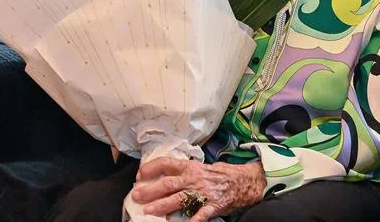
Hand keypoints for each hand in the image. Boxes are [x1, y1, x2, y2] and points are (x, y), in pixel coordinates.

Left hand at [130, 157, 265, 220]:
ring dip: (162, 205)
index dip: (152, 168)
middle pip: (169, 184)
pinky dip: (192, 221)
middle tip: (136, 196)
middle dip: (151, 190)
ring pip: (179, 199)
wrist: (243, 181)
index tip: (139, 175)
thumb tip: (163, 175)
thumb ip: (184, 172)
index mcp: (190, 167)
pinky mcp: (213, 206)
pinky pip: (200, 215)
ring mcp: (203, 193)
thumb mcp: (200, 168)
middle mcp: (194, 179)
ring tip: (148, 211)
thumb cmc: (219, 175)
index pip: (167, 164)